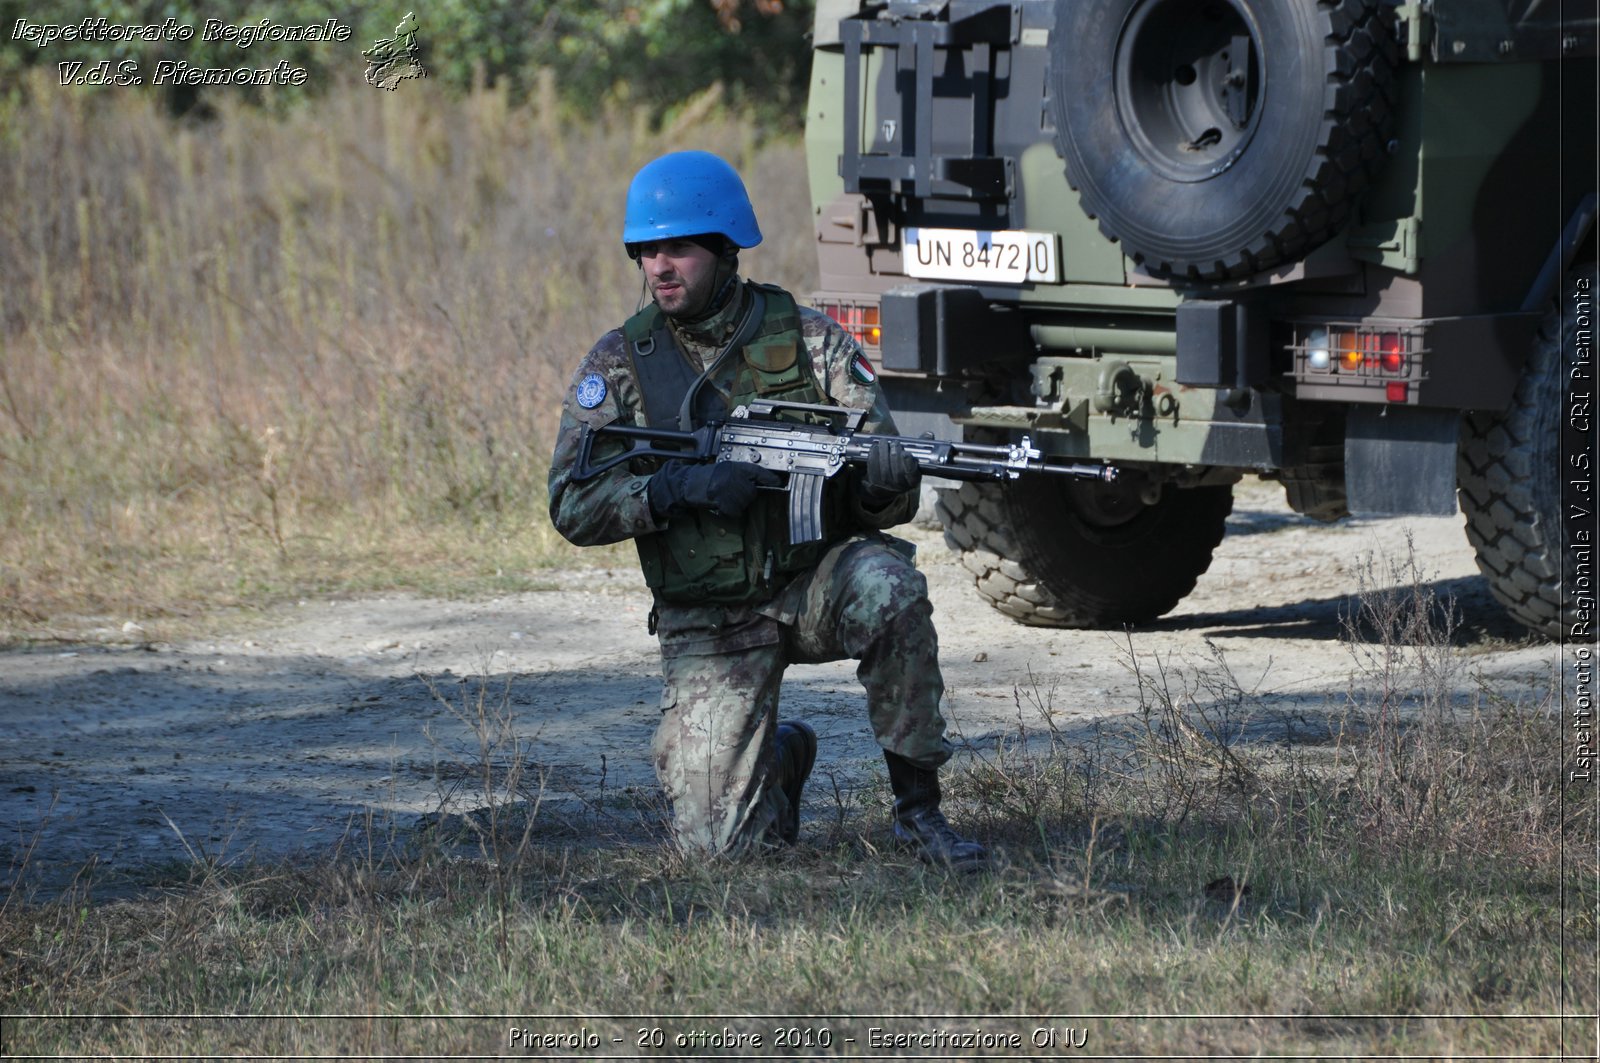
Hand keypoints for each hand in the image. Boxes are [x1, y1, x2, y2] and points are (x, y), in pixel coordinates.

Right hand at [648, 460, 782, 518]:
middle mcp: (735, 477)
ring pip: (744, 503)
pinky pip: (735, 512)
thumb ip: (739, 474)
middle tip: (731, 492)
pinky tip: (720, 504)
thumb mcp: (724, 470)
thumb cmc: (704, 477)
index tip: (777, 482)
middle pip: (752, 492)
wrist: (688, 485)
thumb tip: (755, 482)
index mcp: (735, 467)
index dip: (769, 478)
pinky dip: (729, 511)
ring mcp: (731, 491)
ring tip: (723, 497)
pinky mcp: (726, 503)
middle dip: (745, 495)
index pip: (758, 472)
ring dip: (737, 503)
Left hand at [859, 439, 921, 508]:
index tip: (906, 453)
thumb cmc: (904, 466)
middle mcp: (901, 486)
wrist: (889, 483)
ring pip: (884, 470)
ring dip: (883, 454)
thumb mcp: (914, 459)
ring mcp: (887, 486)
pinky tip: (875, 448)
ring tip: (883, 442)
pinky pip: (873, 470)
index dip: (909, 465)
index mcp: (913, 480)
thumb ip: (921, 447)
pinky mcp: (875, 483)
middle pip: (897, 472)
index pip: (912, 475)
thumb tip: (929, 434)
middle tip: (894, 443)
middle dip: (895, 456)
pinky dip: (873, 457)